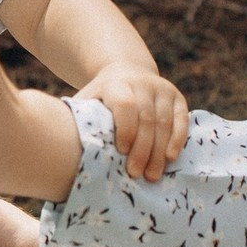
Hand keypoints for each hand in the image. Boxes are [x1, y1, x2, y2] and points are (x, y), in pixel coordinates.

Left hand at [76, 62, 187, 181]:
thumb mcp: (88, 100)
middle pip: (146, 118)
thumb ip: (81, 119)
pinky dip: (177, 140)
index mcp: (116, 84)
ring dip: (159, 151)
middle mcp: (142, 84)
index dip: (125, 128)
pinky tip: (170, 158)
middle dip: (142, 149)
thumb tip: (66, 150)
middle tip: (136, 174)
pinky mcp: (177, 97)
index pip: (125, 105)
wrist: (127, 71)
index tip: (121, 151)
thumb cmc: (101, 97)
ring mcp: (162, 90)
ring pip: (164, 122)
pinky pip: (181, 120)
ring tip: (152, 175)